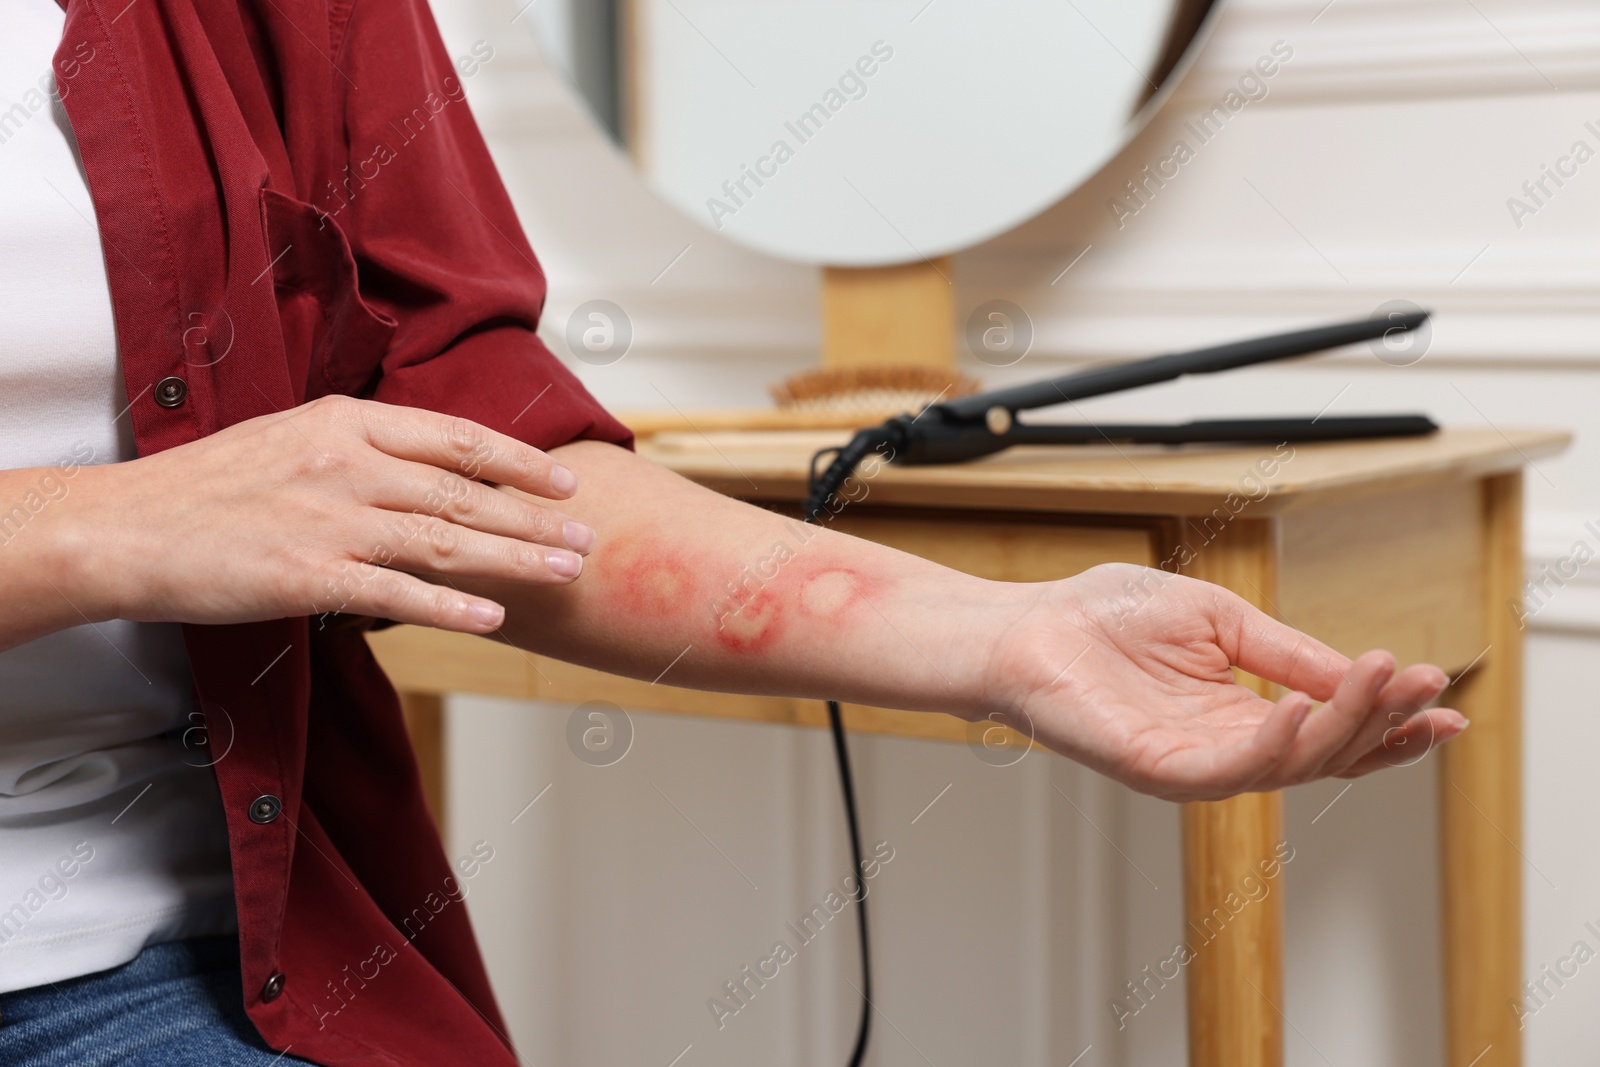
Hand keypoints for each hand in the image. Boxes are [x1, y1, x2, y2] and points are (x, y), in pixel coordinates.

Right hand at [60, 395, 592, 633]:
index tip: (565, 479)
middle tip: (588, 536)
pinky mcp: (309, 576)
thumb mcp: (290, 439)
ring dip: (516, 558)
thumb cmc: (207, 487)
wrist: (126, 527)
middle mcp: (349, 464)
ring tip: (567, 572)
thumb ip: (360, 448)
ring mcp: (331, 520)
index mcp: (345, 422)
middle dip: (536, 516)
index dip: (519, 461)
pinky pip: (398, 593)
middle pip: (465, 492)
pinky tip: (495, 617)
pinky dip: (452, 605)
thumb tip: (424, 466)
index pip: (456, 438)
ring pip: (447, 539)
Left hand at [984, 564, 1466, 800]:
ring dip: (1342, 726)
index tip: (1442, 697)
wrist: (1029, 625)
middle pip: (1326, 754)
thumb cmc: (1105, 617)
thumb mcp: (1221, 619)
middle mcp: (1224, 746)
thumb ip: (1286, 653)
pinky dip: (1271, 745)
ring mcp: (1192, 765)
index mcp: (1241, 712)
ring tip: (1380, 680)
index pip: (1331, 729)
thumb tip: (1360, 674)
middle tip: (1425, 685)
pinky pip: (1227, 771)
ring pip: (1289, 765)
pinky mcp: (1156, 770)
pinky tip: (1300, 712)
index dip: (1389, 719)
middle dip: (1383, 722)